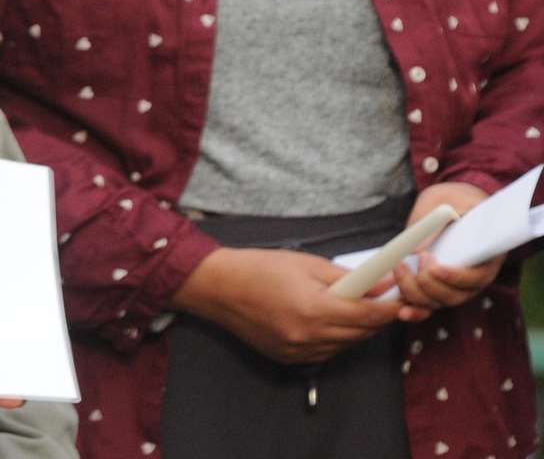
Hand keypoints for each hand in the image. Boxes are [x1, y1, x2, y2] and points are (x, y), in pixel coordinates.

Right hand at [170, 246, 408, 363]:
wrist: (218, 287)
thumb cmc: (260, 268)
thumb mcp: (308, 263)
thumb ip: (348, 278)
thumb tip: (382, 285)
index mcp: (316, 308)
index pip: (369, 315)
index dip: (391, 308)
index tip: (402, 301)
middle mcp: (309, 336)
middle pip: (361, 333)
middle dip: (375, 318)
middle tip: (380, 300)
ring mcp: (298, 351)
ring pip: (345, 345)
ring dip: (355, 329)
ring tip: (349, 308)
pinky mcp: (288, 358)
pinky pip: (325, 352)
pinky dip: (334, 339)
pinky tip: (325, 321)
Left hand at [395, 182, 502, 309]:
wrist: (450, 202)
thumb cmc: (454, 199)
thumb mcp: (446, 201)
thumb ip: (434, 222)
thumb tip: (415, 251)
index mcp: (485, 257)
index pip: (477, 278)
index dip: (456, 277)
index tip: (434, 266)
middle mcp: (471, 277)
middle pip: (454, 296)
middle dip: (429, 284)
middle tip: (416, 260)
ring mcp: (452, 285)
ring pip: (436, 303)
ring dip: (415, 292)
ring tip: (400, 267)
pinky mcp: (434, 287)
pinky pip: (426, 307)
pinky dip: (414, 311)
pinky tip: (401, 311)